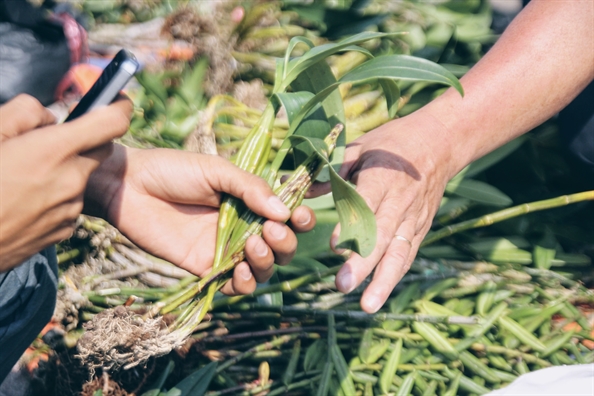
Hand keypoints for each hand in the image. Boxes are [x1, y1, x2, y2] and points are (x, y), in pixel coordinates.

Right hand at [0, 95, 131, 270]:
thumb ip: (26, 113)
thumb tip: (51, 118)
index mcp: (54, 151)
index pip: (112, 123)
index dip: (119, 106)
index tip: (118, 99)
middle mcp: (71, 180)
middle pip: (99, 150)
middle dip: (85, 140)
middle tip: (49, 141)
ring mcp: (69, 209)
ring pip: (80, 178)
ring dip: (63, 171)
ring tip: (20, 177)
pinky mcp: (63, 231)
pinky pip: (69, 204)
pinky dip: (54, 197)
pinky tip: (22, 201)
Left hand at [86, 146, 314, 294]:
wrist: (129, 187)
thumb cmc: (173, 170)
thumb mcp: (217, 171)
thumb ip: (251, 188)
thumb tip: (284, 211)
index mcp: (251, 200)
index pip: (287, 215)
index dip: (301, 218)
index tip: (301, 215)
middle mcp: (244, 226)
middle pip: (281, 246)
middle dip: (285, 242)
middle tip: (269, 230)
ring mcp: (226, 249)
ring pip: (263, 268)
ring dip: (267, 262)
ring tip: (252, 247)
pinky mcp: (205, 267)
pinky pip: (234, 285)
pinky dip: (244, 283)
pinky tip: (239, 270)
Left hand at [309, 111, 453, 312]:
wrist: (439, 143)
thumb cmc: (391, 144)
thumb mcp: (360, 147)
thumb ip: (332, 172)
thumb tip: (297, 187)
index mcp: (382, 177)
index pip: (367, 205)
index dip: (351, 226)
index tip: (334, 246)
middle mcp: (400, 201)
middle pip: (383, 235)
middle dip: (364, 263)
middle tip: (343, 285)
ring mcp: (413, 218)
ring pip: (399, 253)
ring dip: (383, 281)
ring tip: (368, 306)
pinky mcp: (420, 229)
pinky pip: (407, 255)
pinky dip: (393, 276)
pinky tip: (379, 297)